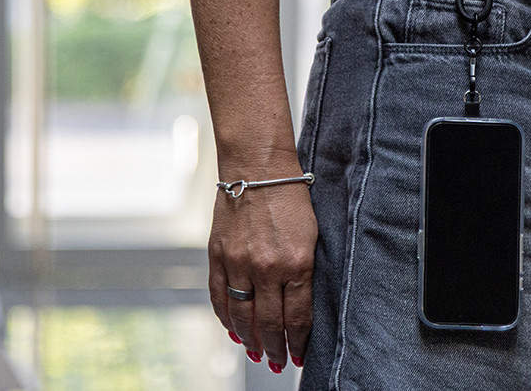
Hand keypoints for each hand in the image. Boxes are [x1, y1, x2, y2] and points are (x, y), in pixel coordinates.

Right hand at [208, 154, 317, 373]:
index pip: (298, 317)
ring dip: (249, 339)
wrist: (258, 167)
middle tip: (277, 362)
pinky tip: (233, 330)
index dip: (299, 342)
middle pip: (271, 322)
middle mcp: (268, 267)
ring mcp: (240, 262)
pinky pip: (219, 297)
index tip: (300, 356)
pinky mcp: (218, 255)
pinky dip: (225, 318)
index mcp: (297, 263)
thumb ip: (305, 271)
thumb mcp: (312, 235)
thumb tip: (299, 307)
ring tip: (256, 353)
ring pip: (243, 315)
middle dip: (275, 348)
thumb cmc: (291, 198)